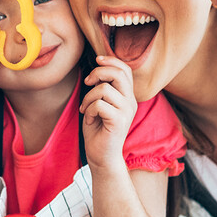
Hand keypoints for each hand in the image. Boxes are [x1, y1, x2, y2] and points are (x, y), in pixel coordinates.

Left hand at [80, 56, 137, 171]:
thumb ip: (101, 89)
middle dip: (98, 73)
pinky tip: (88, 119)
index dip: (111, 60)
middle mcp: (130, 102)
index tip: (97, 60)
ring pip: (104, 88)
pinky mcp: (119, 121)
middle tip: (87, 83)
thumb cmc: (98, 131)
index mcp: (127, 96)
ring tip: (85, 109)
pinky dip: (89, 109)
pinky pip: (99, 104)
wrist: (101, 156)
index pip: (125, 69)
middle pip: (118, 73)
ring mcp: (126, 112)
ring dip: (88, 97)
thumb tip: (96, 70)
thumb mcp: (99, 104)